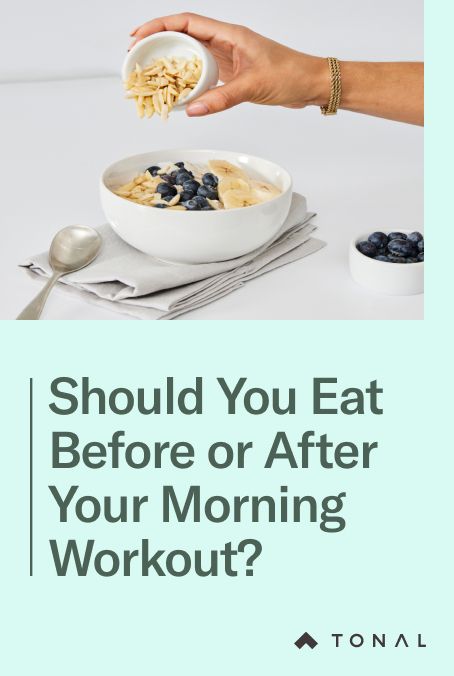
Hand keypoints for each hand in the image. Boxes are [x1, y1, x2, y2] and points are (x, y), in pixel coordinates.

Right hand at [129, 13, 327, 115]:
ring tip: (151, 74)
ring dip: (171, 63)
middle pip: (183, 36)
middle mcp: (225, 42)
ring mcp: (227, 58)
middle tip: (137, 57)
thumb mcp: (253, 86)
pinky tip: (178, 92)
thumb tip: (193, 109)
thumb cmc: (290, 75)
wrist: (310, 84)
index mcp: (229, 34)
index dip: (159, 26)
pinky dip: (188, 81)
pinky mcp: (231, 74)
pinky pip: (203, 74)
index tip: (139, 36)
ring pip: (191, 55)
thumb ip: (222, 99)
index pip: (186, 22)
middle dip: (158, 43)